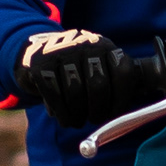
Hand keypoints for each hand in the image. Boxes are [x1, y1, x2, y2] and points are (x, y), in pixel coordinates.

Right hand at [12, 28, 165, 124]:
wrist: (36, 53)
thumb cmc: (76, 70)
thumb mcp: (98, 67)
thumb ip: (115, 86)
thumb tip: (128, 120)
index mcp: (106, 47)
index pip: (124, 73)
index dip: (123, 99)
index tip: (116, 114)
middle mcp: (86, 45)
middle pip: (98, 86)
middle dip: (98, 111)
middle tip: (95, 120)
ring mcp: (62, 52)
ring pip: (75, 93)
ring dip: (77, 115)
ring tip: (77, 121)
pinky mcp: (41, 64)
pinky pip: (54, 94)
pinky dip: (61, 112)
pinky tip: (63, 117)